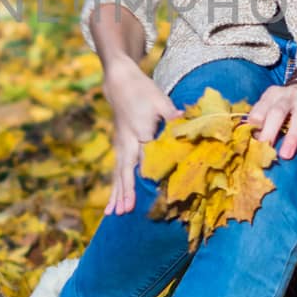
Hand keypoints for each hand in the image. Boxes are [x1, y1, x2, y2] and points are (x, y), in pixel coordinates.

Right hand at [101, 56, 178, 215]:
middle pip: (126, 171)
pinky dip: (114, 188)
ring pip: (118, 174)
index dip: (147, 175)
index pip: (144, 158)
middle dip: (125, 191)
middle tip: (124, 212)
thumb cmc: (143, 91)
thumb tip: (184, 119)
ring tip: (113, 214)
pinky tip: (112, 203)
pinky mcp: (119, 147)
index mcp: (139, 132)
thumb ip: (171, 114)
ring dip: (116, 194)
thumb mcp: (160, 100)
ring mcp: (120, 146)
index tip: (150, 192)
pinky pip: (116, 172)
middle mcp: (127, 142)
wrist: (119, 83)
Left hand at [243, 81, 296, 159]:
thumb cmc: (286, 103)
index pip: (263, 106)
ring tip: (286, 154)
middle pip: (278, 112)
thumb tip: (250, 137)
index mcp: (273, 94)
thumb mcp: (273, 104)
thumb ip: (263, 117)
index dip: (257, 121)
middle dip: (271, 130)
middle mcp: (289, 95)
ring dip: (292, 136)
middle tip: (265, 148)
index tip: (252, 137)